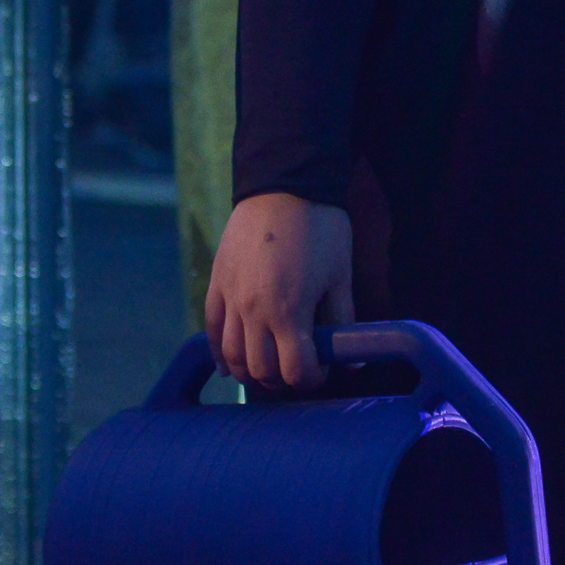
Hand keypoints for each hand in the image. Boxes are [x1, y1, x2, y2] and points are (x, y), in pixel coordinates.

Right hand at [207, 192, 352, 389]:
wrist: (284, 184)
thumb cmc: (320, 228)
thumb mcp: (339, 276)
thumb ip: (342, 321)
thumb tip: (352, 360)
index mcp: (289, 311)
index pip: (295, 370)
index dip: (311, 378)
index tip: (321, 369)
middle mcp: (254, 310)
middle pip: (261, 370)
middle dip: (282, 380)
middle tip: (296, 369)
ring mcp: (231, 296)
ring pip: (232, 355)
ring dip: (249, 372)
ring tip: (266, 369)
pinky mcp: (218, 282)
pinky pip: (211, 328)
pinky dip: (218, 353)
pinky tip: (228, 366)